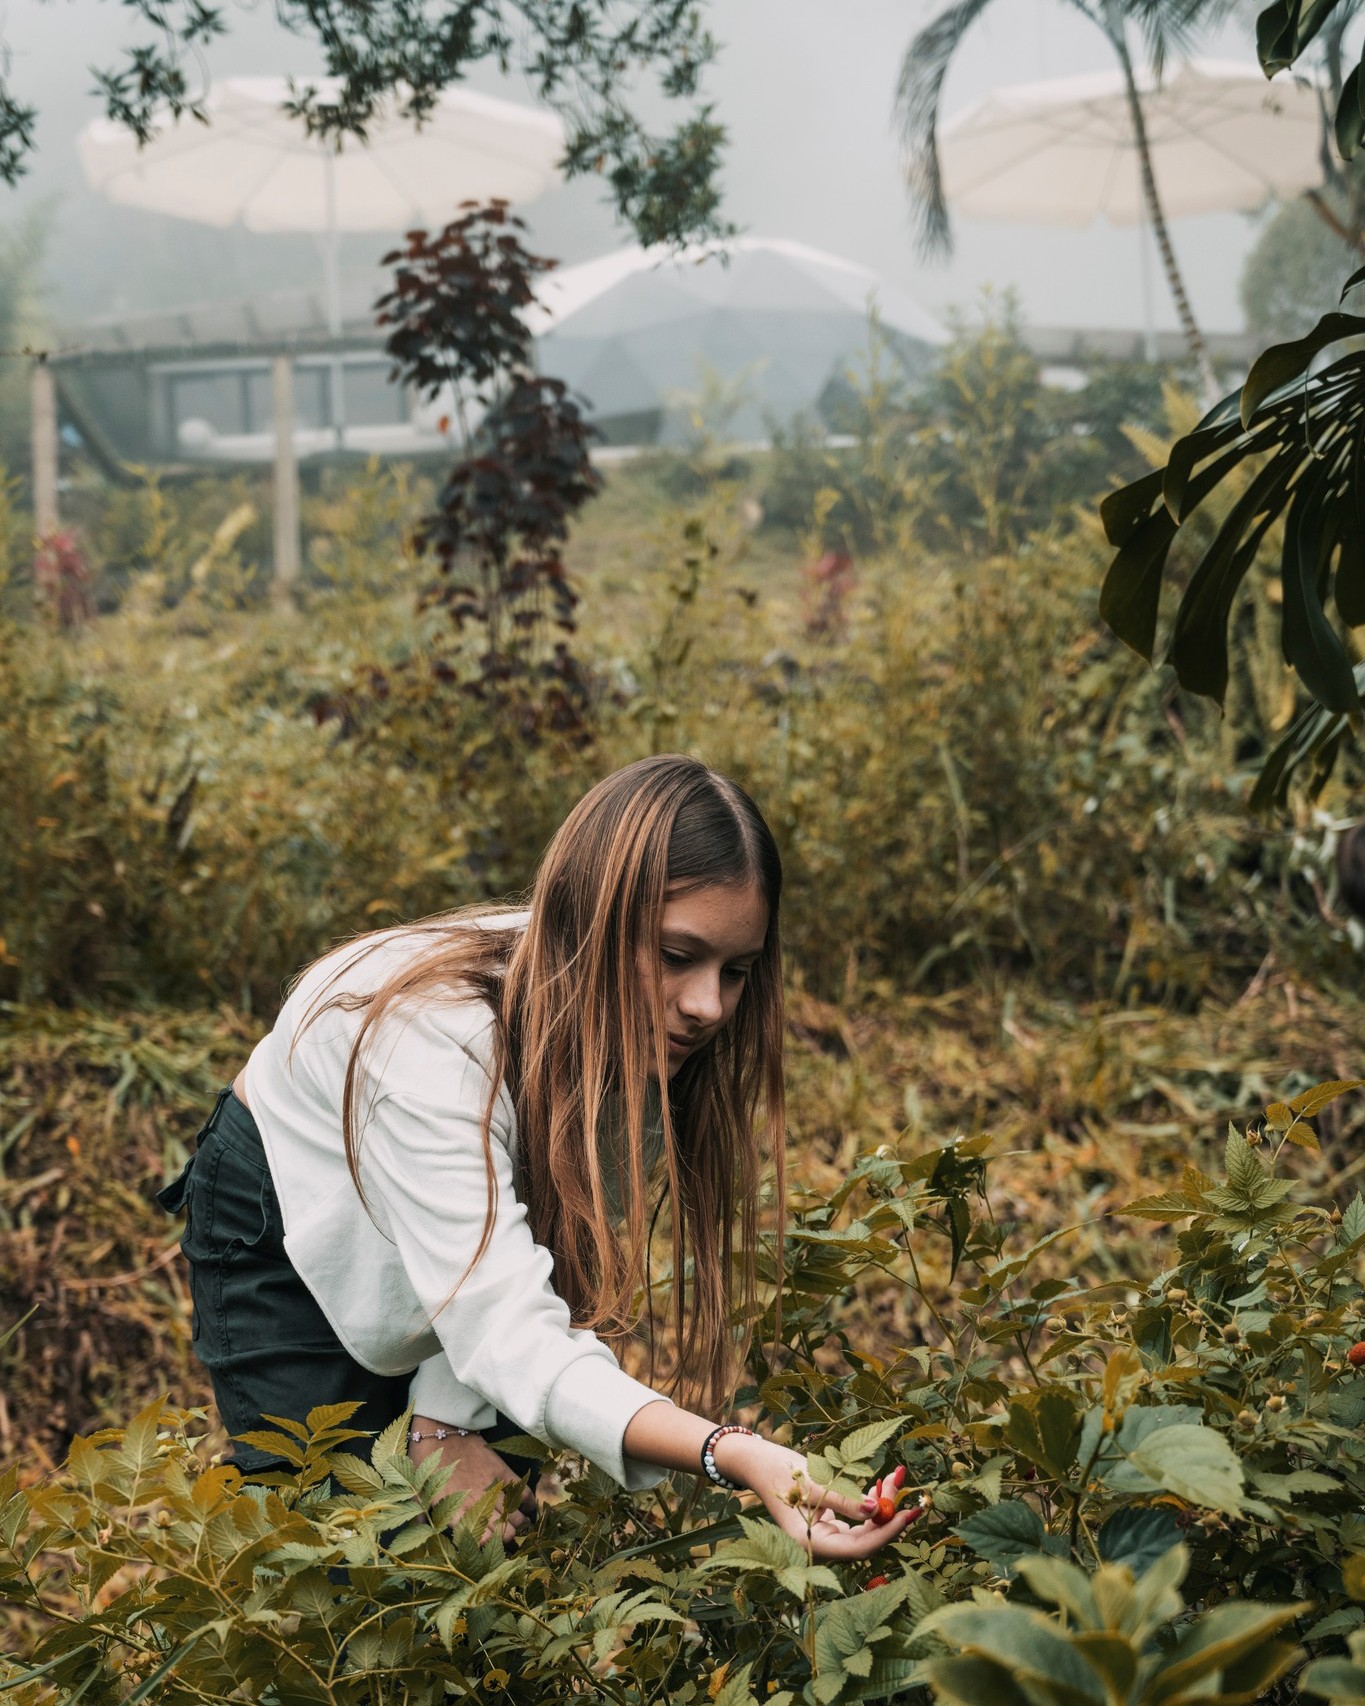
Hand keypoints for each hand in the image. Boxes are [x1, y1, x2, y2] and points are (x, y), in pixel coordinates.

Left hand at [407, 1419, 535, 1546]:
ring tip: (518, 1527)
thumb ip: (420, 1513)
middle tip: (506, 1540)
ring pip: (513, 1513)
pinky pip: (521, 1489)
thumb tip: (422, 1530)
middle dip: (506, 1538)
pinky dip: (527, 1500)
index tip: (488, 1551)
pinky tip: (528, 1508)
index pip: (475, 1537)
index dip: (485, 1546)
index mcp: (453, 1511)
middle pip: (501, 1529)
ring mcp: (491, 1485)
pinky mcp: (501, 1470)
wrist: (441, 1429)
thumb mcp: (417, 1489)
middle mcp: (475, 1502)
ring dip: (518, 1523)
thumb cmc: (425, 1460)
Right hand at [714, 1433, 920, 1560]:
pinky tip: (883, 1482)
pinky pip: (857, 1518)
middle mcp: (821, 1545)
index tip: (908, 1514)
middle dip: (891, 1516)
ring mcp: (826, 1534)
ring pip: (865, 1527)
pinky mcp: (829, 1522)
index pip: (860, 1547)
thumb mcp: (812, 1482)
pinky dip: (871, 1501)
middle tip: (915, 1496)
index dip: (887, 1532)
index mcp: (812, 1545)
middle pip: (866, 1538)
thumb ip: (843, 1499)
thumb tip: (876, 1509)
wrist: (757, 1461)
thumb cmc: (779, 1471)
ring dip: (884, 1503)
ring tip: (897, 1475)